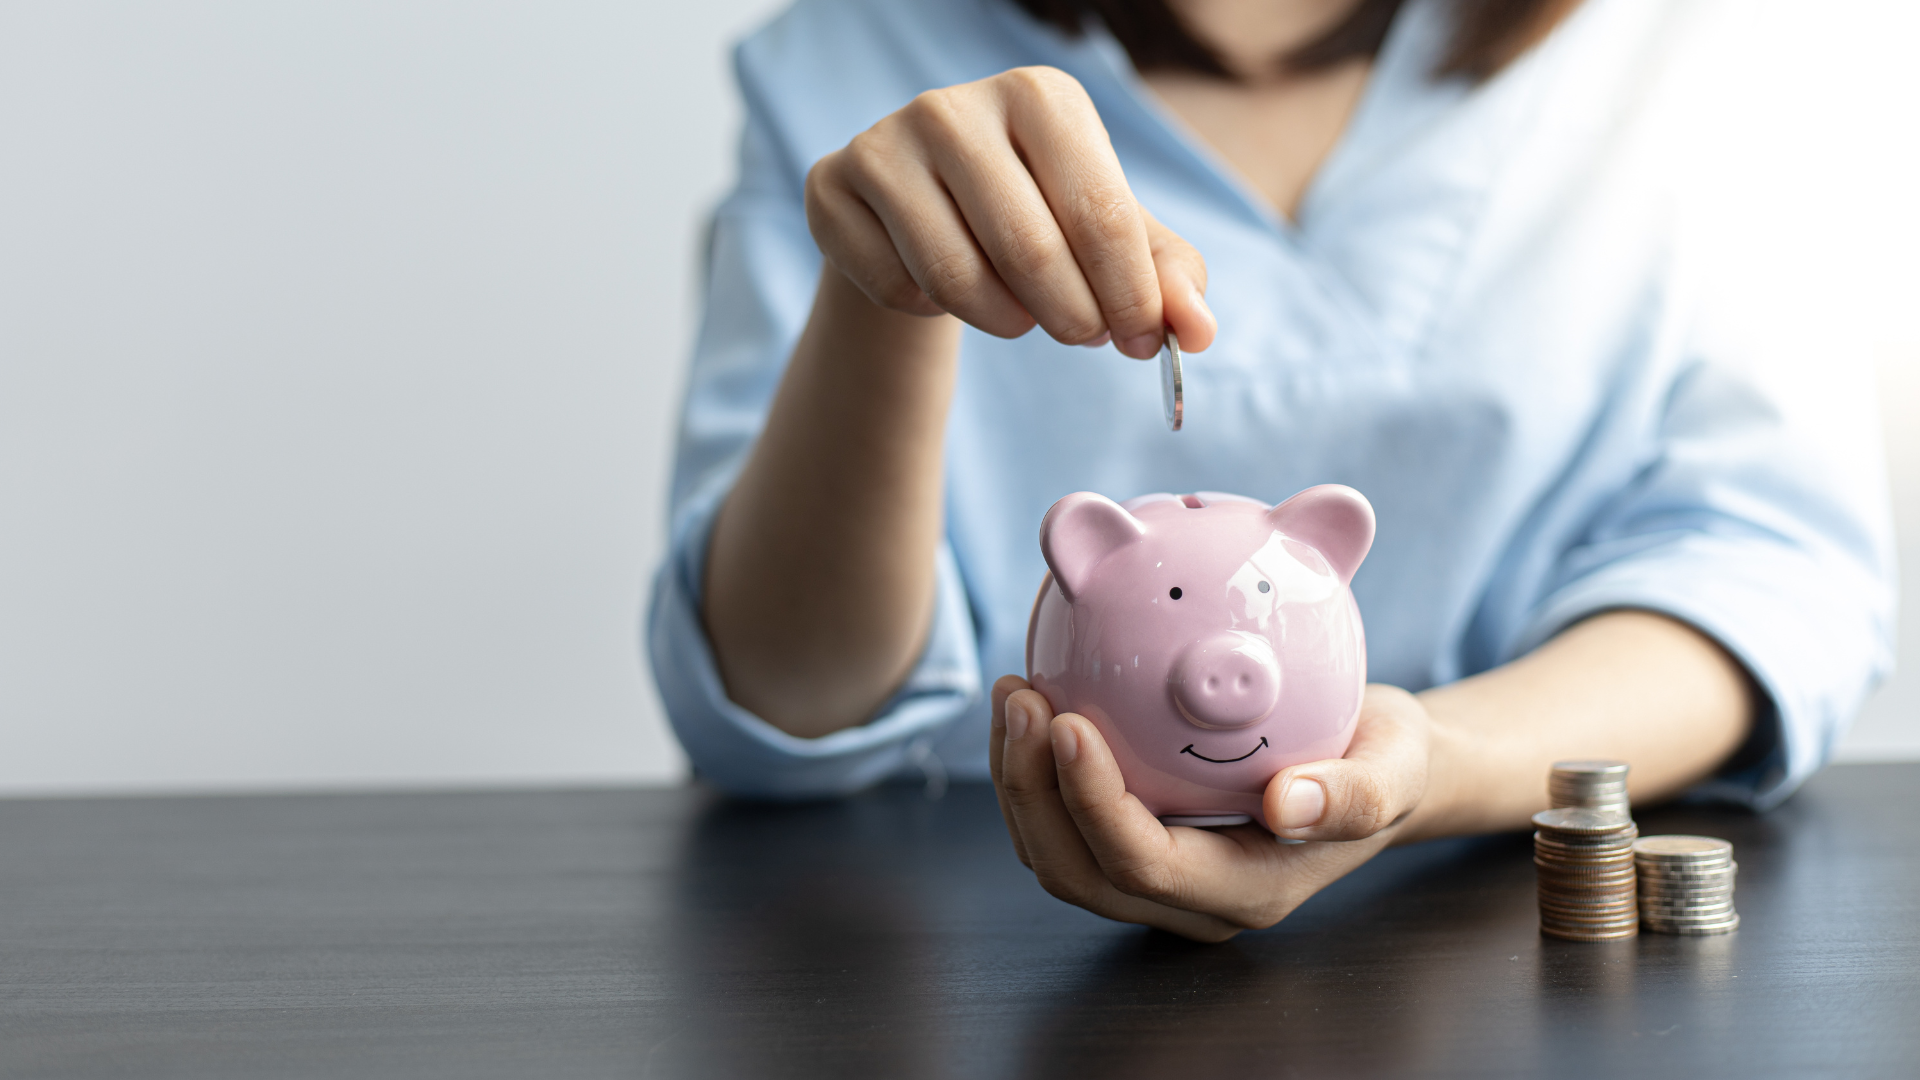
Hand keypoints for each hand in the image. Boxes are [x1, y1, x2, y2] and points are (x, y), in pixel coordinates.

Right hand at [805, 66, 1216, 358]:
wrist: (921, 208)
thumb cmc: (1035, 215)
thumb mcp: (1108, 237)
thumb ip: (1165, 278)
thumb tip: (1197, 331)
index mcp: (1039, 96)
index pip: (1100, 214)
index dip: (1131, 295)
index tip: (1145, 342)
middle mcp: (954, 107)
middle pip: (1030, 249)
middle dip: (1072, 316)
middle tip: (1084, 337)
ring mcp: (884, 143)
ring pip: (956, 276)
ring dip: (1004, 320)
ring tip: (1020, 313)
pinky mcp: (831, 188)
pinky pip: (895, 286)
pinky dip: (929, 311)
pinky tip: (940, 284)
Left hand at [989, 676, 1432, 941]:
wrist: (1376, 763)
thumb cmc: (1384, 759)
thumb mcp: (1396, 766)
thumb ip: (1356, 794)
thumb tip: (1289, 805)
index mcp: (1246, 891)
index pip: (1143, 863)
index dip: (1092, 802)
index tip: (1069, 721)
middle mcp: (1190, 900)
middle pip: (1078, 870)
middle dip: (1032, 791)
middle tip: (1022, 696)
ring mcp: (1157, 880)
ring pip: (1056, 854)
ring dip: (1019, 778)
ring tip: (1015, 690)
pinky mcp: (1135, 844)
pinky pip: (1063, 822)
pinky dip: (1035, 768)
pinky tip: (1034, 695)